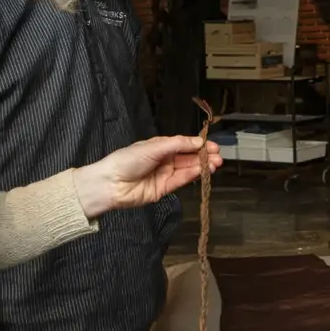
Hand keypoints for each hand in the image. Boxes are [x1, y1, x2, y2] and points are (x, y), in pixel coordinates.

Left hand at [73, 136, 222, 218]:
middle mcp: (164, 160)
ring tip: (216, 164)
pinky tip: (203, 171)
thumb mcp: (154, 147)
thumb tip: (198, 141)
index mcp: (160, 147)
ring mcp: (164, 175)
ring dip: (202, 166)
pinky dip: (193, 175)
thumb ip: (177, 144)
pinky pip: (181, 180)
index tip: (213, 146)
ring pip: (188, 169)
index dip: (199, 145)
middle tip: (219, 157)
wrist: (111, 184)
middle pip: (188, 157)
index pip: (184, 145)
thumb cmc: (127, 160)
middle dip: (204, 156)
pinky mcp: (164, 189)